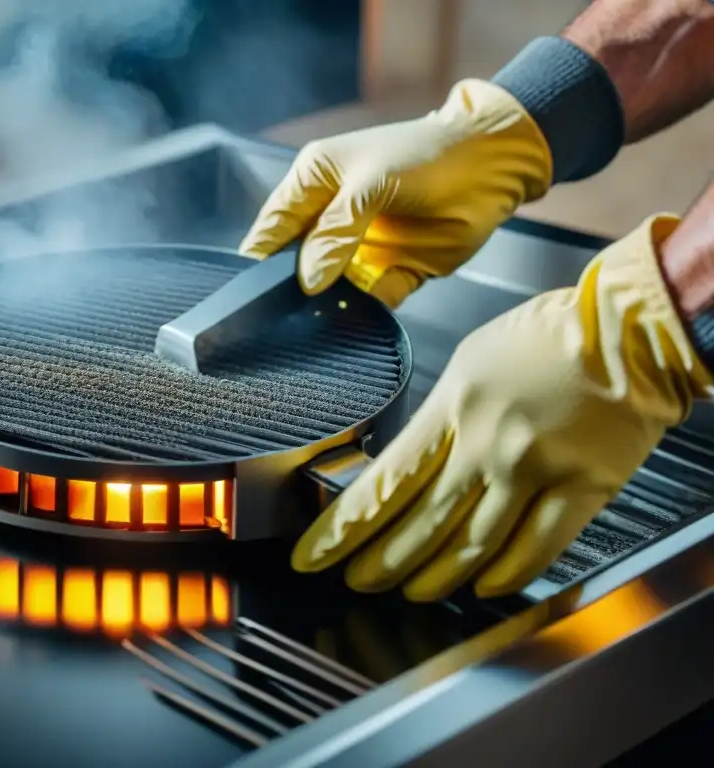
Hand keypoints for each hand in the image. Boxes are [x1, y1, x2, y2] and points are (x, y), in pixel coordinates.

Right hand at [239, 80, 551, 307]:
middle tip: (282, 316)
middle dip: (290, 290)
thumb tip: (306, 280)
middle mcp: (330, 221)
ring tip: (315, 325)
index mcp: (312, 186)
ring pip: (328, 290)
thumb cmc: (429, 155)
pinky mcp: (390, 274)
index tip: (251, 296)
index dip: (259, 262)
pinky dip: (363, 314)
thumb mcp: (372, 183)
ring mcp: (358, 250)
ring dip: (325, 307)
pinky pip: (367, 303)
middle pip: (294, 266)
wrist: (496, 165)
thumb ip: (335, 231)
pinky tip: (354, 321)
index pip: (270, 231)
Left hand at [292, 216, 712, 599]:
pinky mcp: (583, 488)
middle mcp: (486, 444)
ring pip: (472, 543)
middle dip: (380, 561)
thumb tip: (414, 459)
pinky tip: (484, 587)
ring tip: (411, 591)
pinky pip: (538, 547)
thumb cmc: (551, 335)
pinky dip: (507, 574)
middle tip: (357, 581)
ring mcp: (534, 469)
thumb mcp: (471, 360)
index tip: (315, 553)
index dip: (344, 527)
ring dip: (435, 576)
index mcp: (453, 407)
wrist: (629, 329)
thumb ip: (441, 414)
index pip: (384, 482)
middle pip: (420, 522)